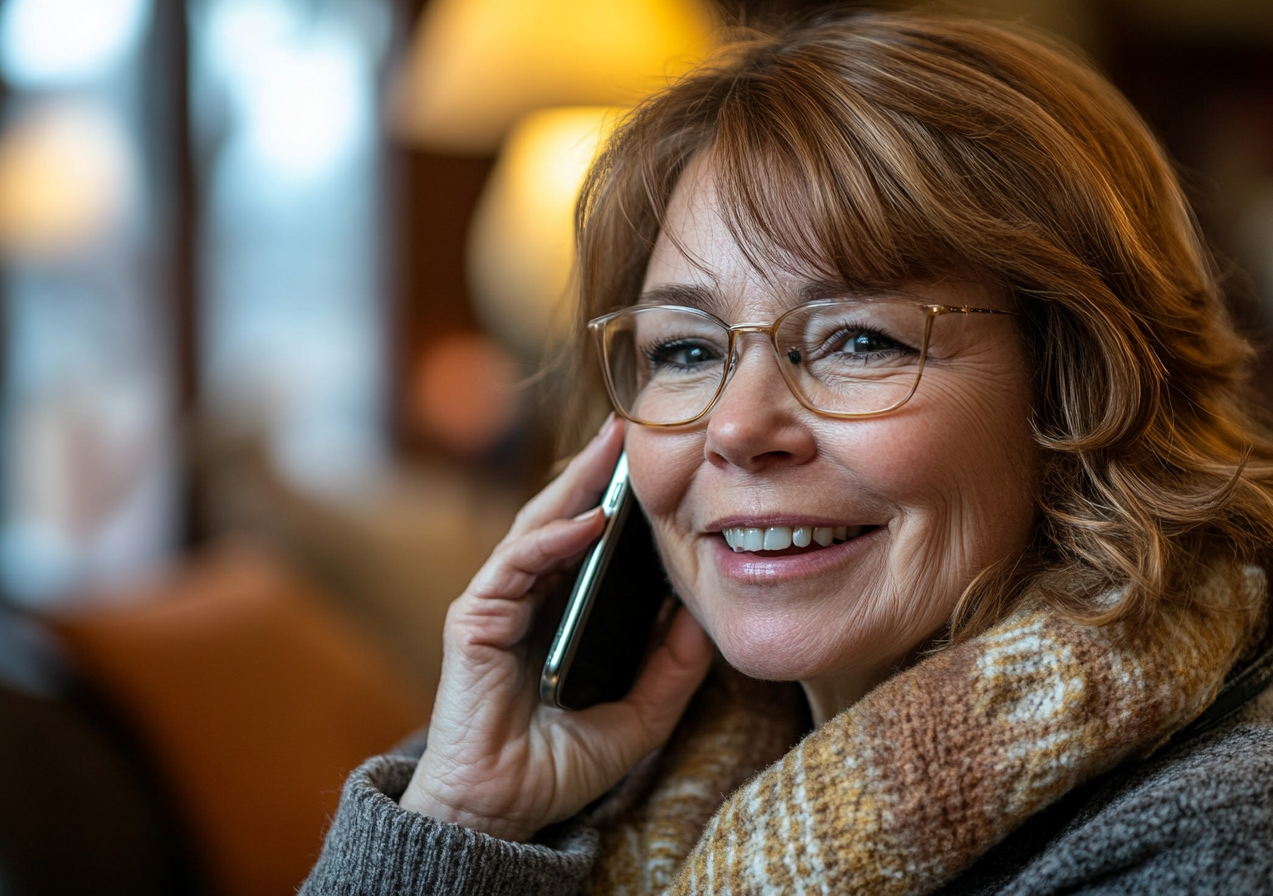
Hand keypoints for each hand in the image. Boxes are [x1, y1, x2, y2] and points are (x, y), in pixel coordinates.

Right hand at [399, 415, 712, 841]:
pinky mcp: (475, 618)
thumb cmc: (561, 766)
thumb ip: (673, 668)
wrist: (504, 811)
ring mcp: (499, 603)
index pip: (594, 539)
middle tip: (634, 422)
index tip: (664, 458)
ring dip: (578, 483)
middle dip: (599, 468)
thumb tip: (705, 615)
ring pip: (540, 526)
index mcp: (564, 612)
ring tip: (615, 444)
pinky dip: (554, 537)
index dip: (624, 497)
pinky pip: (518, 564)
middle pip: (566, 517)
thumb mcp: (640, 714)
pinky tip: (591, 518)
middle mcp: (531, 598)